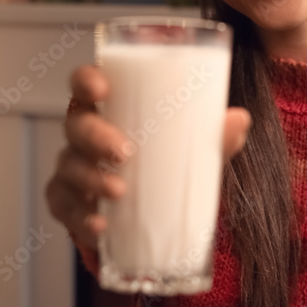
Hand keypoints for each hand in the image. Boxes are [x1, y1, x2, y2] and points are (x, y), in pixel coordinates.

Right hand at [45, 65, 251, 249]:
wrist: (150, 212)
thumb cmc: (163, 162)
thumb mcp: (191, 147)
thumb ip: (214, 135)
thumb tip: (239, 120)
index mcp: (108, 108)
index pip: (84, 83)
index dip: (85, 80)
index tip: (103, 89)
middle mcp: (83, 135)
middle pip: (76, 126)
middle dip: (95, 137)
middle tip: (123, 152)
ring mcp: (73, 169)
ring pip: (70, 168)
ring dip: (92, 178)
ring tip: (120, 191)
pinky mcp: (70, 204)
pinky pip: (67, 209)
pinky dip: (81, 218)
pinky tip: (100, 225)